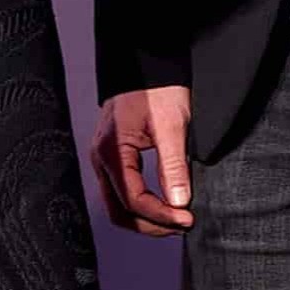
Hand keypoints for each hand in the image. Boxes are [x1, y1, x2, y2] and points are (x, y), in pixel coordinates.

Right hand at [91, 84, 193, 234]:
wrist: (147, 64)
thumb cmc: (157, 88)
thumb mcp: (172, 126)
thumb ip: (173, 166)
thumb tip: (179, 202)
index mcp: (111, 152)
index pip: (133, 199)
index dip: (161, 215)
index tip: (188, 219)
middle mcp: (101, 159)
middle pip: (119, 210)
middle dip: (151, 224)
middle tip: (182, 225)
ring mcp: (104, 160)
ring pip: (119, 205)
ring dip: (146, 218)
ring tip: (176, 219)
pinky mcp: (113, 157)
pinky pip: (122, 192)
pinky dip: (142, 205)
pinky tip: (165, 204)